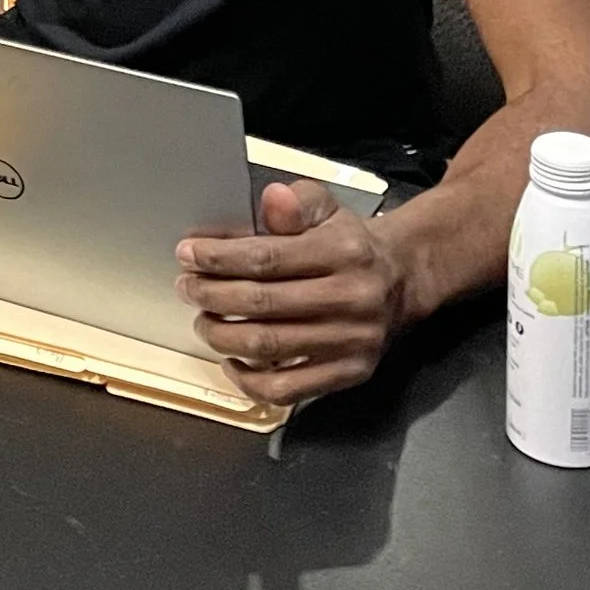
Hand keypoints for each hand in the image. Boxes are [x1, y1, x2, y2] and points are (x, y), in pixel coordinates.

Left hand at [174, 180, 407, 406]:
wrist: (402, 280)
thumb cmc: (349, 243)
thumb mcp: (328, 209)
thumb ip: (297, 203)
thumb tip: (272, 199)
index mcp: (343, 252)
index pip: (267, 258)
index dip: (219, 258)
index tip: (187, 254)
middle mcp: (352, 298)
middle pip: (263, 304)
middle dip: (212, 295)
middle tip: (187, 287)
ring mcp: (353, 342)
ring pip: (271, 347)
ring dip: (223, 335)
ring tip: (203, 319)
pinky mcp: (350, 374)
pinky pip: (289, 390)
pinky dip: (249, 381)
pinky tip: (231, 360)